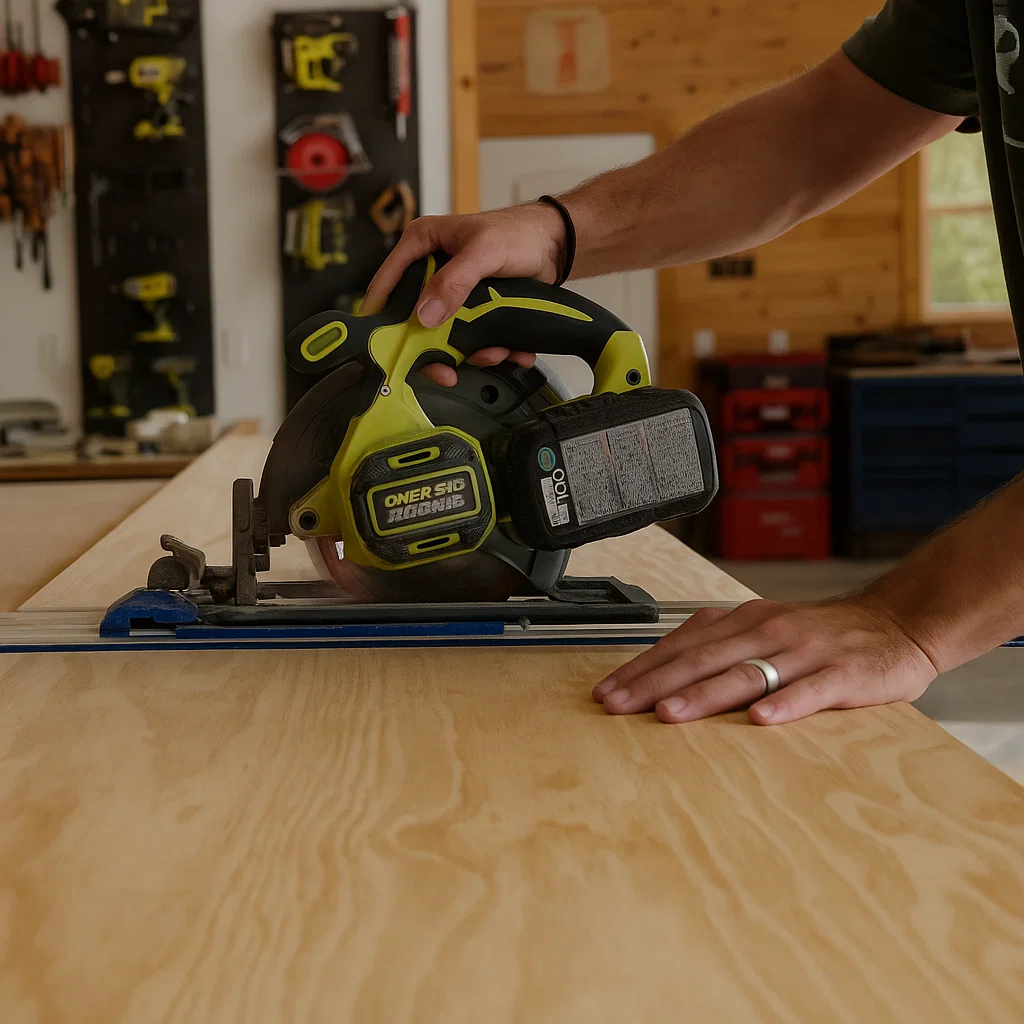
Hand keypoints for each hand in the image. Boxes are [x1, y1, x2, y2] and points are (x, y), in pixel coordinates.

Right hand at [362, 203, 567, 386]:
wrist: (555, 247)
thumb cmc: (518, 233)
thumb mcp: (483, 251)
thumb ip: (453, 281)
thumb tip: (425, 314)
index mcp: (422, 245)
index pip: (389, 280)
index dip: (381, 313)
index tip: (383, 344)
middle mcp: (432, 271)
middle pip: (415, 318)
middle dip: (433, 348)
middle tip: (444, 370)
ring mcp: (452, 295)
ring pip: (445, 335)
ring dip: (469, 353)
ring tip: (494, 353)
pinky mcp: (472, 311)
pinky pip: (471, 339)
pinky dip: (489, 350)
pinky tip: (508, 350)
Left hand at [593, 598, 938, 724]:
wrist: (897, 621)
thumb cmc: (821, 635)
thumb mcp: (765, 629)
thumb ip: (721, 646)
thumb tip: (665, 668)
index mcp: (744, 621)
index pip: (681, 645)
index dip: (642, 668)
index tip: (606, 691)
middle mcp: (768, 630)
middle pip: (702, 658)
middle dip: (654, 683)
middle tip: (616, 706)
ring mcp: (805, 651)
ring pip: (747, 673)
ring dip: (703, 695)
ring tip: (668, 715)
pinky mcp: (844, 673)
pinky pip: (811, 690)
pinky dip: (785, 704)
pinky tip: (761, 719)